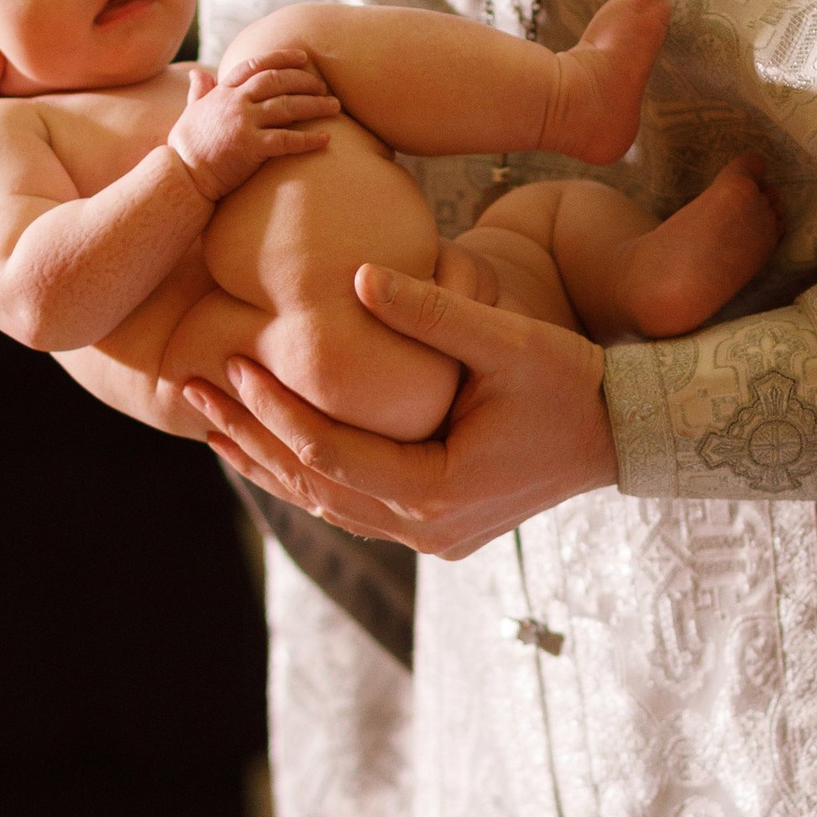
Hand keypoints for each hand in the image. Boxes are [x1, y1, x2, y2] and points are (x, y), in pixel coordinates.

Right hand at [168, 46, 340, 202]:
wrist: (181, 176)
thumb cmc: (185, 148)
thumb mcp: (190, 112)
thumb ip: (199, 92)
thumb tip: (197, 73)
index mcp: (222, 92)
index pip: (255, 66)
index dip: (281, 58)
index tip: (302, 57)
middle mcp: (235, 102)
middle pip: (277, 81)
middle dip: (304, 80)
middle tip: (323, 85)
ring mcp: (243, 123)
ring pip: (287, 106)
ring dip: (315, 105)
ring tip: (335, 106)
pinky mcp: (250, 147)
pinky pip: (286, 140)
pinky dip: (308, 139)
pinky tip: (326, 139)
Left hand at [184, 265, 614, 557]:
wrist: (626, 434)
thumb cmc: (575, 382)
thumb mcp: (510, 341)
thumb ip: (433, 312)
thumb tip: (354, 280)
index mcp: (438, 490)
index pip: (330, 453)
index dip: (274, 410)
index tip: (229, 361)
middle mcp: (426, 528)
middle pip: (314, 486)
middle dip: (249, 437)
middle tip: (189, 390)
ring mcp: (429, 535)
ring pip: (327, 503)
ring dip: (267, 461)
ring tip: (209, 421)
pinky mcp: (433, 526)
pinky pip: (353, 503)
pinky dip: (307, 472)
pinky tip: (268, 444)